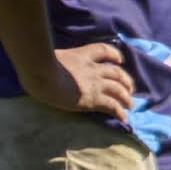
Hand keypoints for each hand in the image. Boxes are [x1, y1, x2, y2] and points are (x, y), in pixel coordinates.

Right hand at [24, 38, 139, 121]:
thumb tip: (49, 63)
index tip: (120, 60)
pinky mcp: (93, 99)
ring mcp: (95, 84)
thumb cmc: (39, 65)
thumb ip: (58, 60)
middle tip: (130, 88)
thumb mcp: (52, 56)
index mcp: (82, 55)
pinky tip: (124, 118)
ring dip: (126, 97)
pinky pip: (111, 106)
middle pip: (117, 73)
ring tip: (130, 104)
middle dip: (126, 81)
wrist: (43, 74)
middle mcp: (93, 69)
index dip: (114, 55)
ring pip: (118, 90)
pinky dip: (120, 112)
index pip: (104, 51)